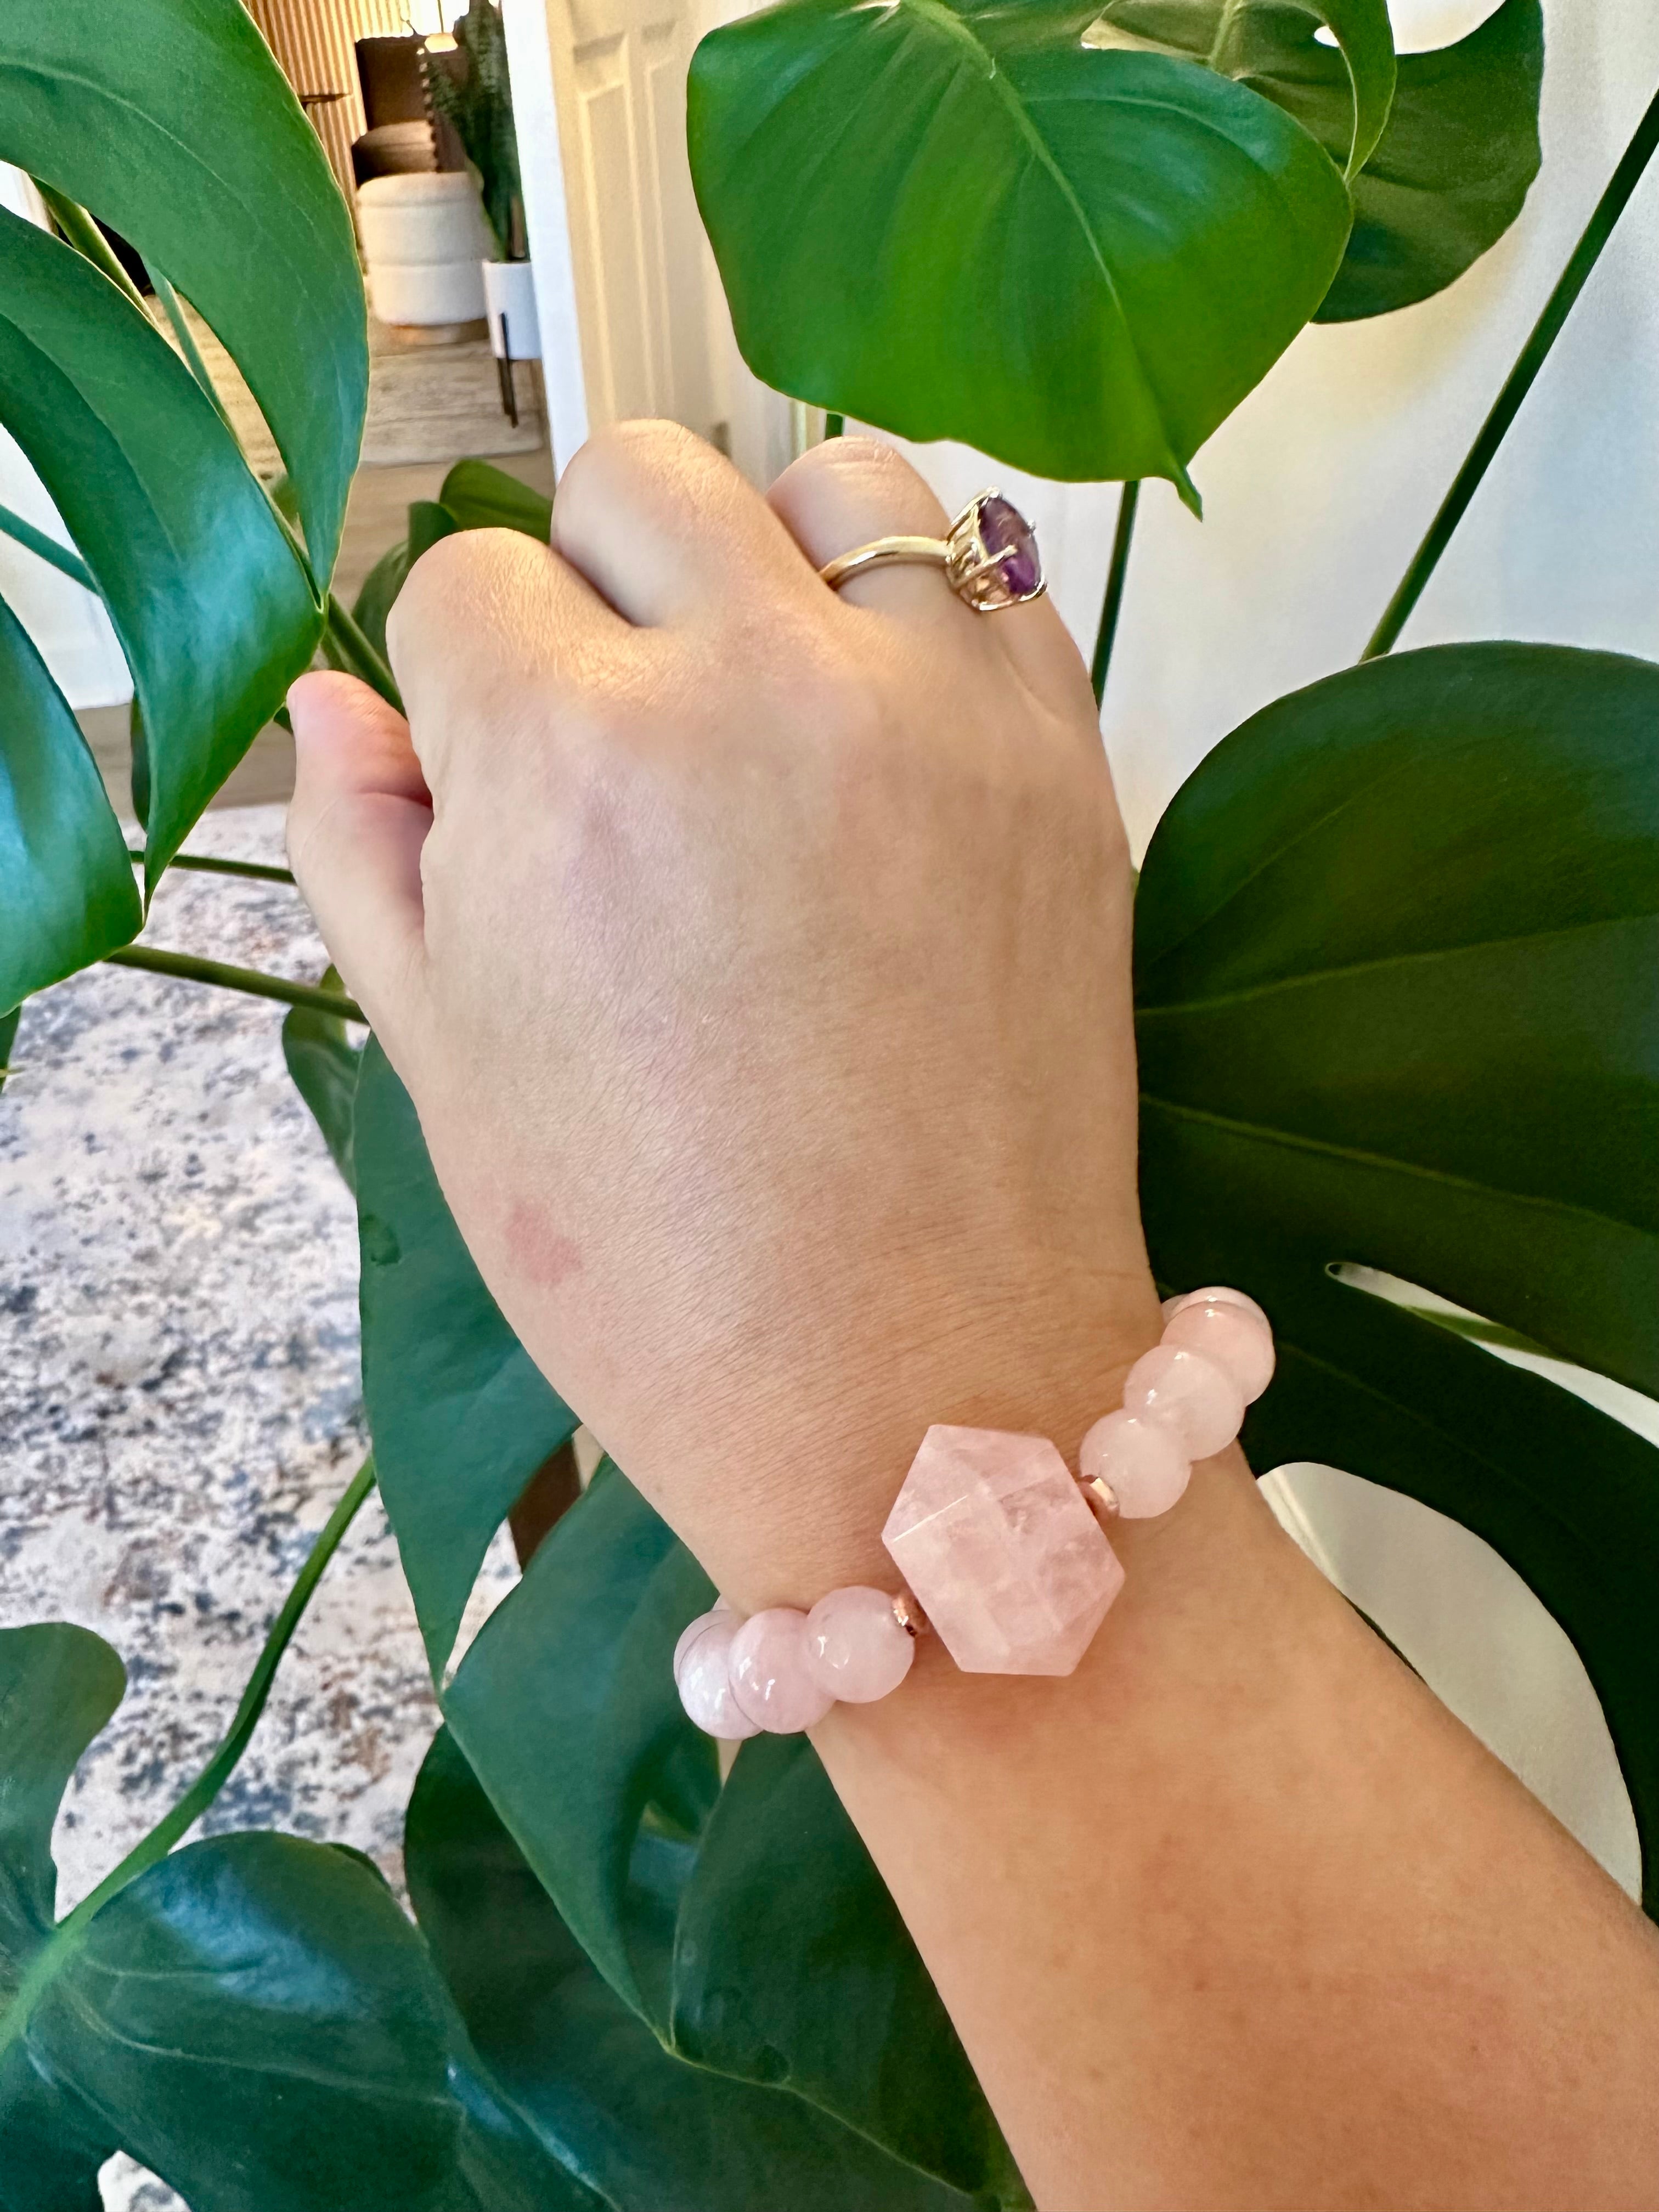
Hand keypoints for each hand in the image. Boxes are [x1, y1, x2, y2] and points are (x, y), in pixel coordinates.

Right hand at [288, 427, 1159, 1605]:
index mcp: (572, 754)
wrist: (912, 1389)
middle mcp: (766, 683)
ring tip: (766, 706)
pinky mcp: (1069, 764)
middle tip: (624, 738)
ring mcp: (942, 712)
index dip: (462, 689)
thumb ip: (367, 846)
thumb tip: (343, 701)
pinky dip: (919, 627)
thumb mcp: (444, 1060)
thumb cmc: (651, 1262)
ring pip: (836, 482)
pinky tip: (881, 750)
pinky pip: (987, 584)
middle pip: (640, 480)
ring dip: (776, 561)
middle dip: (599, 586)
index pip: (461, 581)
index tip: (503, 791)